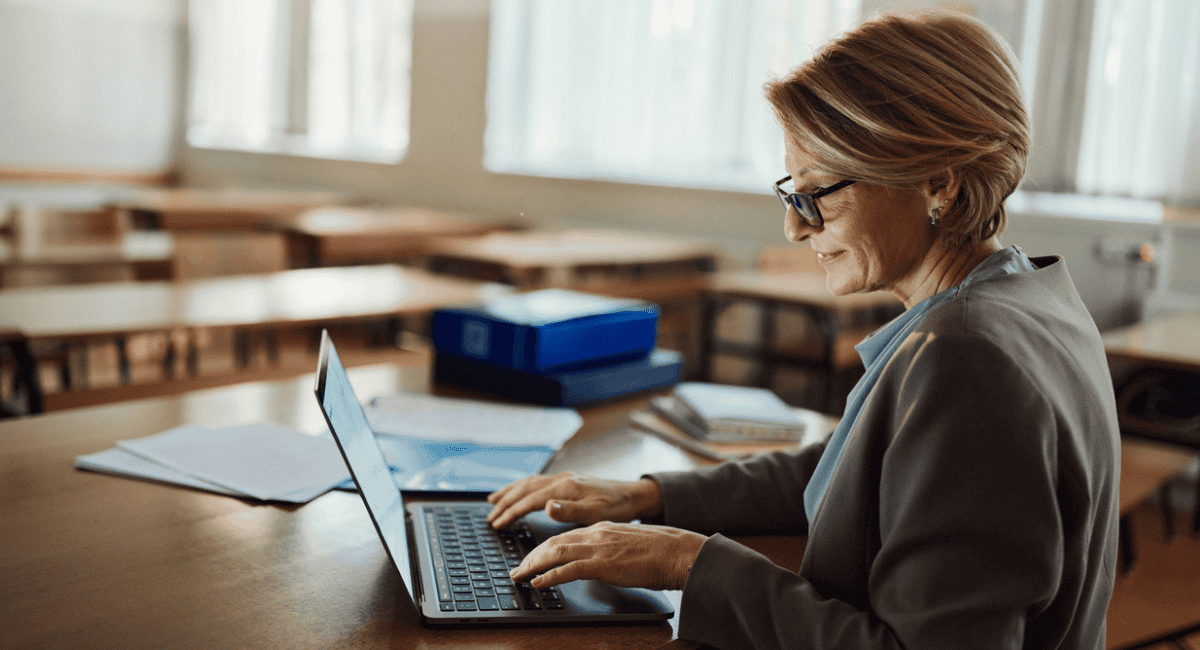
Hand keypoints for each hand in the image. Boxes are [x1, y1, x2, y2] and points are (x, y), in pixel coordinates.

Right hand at [486, 472, 661, 529]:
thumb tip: (546, 506)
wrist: (634, 495)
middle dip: (505, 503)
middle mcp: (562, 480)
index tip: (497, 523)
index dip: (511, 512)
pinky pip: (538, 483)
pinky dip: (523, 488)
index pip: (530, 500)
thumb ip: (571, 511)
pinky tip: (520, 492)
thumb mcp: (597, 513)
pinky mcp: (569, 482)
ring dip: (510, 492)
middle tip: (490, 517)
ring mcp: (564, 479)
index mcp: (566, 488)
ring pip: (529, 483)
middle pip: (525, 489)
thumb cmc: (618, 507)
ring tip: (493, 500)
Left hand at [509, 522, 706, 590]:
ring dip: (533, 565)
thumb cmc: (660, 551)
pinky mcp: (603, 563)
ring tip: (520, 576)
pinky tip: (538, 583)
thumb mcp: (628, 544)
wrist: (677, 551)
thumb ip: (610, 548)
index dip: (543, 548)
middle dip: (531, 556)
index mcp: (602, 528)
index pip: (564, 536)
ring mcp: (598, 547)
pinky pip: (568, 569)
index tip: (531, 558)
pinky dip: (549, 576)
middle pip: (554, 542)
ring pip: (555, 552)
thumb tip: (600, 561)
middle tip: (518, 569)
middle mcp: (596, 533)